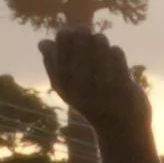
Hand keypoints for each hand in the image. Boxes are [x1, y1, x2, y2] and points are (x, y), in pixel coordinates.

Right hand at [38, 28, 151, 143]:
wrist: (120, 130)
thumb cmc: (92, 103)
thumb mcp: (67, 89)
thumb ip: (53, 66)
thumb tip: (42, 43)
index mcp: (60, 81)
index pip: (56, 42)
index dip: (66, 34)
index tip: (72, 39)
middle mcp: (77, 82)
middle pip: (80, 34)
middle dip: (85, 32)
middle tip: (89, 36)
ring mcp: (100, 83)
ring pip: (100, 40)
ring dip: (101, 40)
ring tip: (102, 45)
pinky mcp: (121, 83)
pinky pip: (116, 52)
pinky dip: (117, 54)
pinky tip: (116, 60)